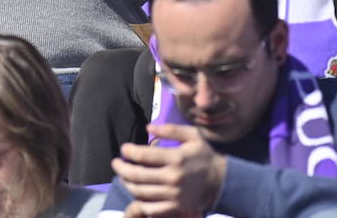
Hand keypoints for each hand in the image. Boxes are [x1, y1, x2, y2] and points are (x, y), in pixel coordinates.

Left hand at [112, 123, 226, 216]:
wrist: (221, 181)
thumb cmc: (204, 155)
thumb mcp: (192, 136)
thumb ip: (170, 130)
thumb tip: (148, 127)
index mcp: (176, 158)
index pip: (144, 155)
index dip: (129, 151)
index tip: (123, 148)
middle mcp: (172, 177)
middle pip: (138, 175)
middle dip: (121, 168)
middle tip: (115, 163)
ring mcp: (173, 195)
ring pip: (141, 191)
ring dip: (127, 183)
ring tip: (123, 176)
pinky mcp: (175, 207)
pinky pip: (151, 208)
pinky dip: (139, 201)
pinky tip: (136, 193)